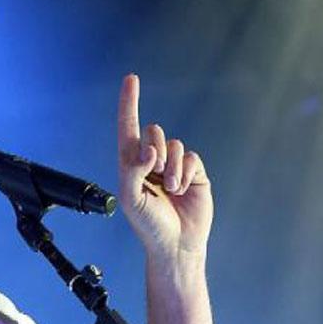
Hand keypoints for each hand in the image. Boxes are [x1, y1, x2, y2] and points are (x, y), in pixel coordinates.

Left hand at [116, 74, 212, 256]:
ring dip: (172, 168)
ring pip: (174, 145)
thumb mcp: (130, 197)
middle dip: (155, 151)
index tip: (131, 79)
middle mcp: (152, 161)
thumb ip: (134, 169)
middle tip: (156, 176)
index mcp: (131, 164)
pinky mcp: (194, 173)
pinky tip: (182, 190)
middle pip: (154, 132)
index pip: (128, 127)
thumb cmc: (148, 225)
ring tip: (170, 190)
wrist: (176, 244)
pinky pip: (192, 158)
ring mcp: (174, 166)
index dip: (129, 103)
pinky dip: (186, 173)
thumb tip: (149, 150)